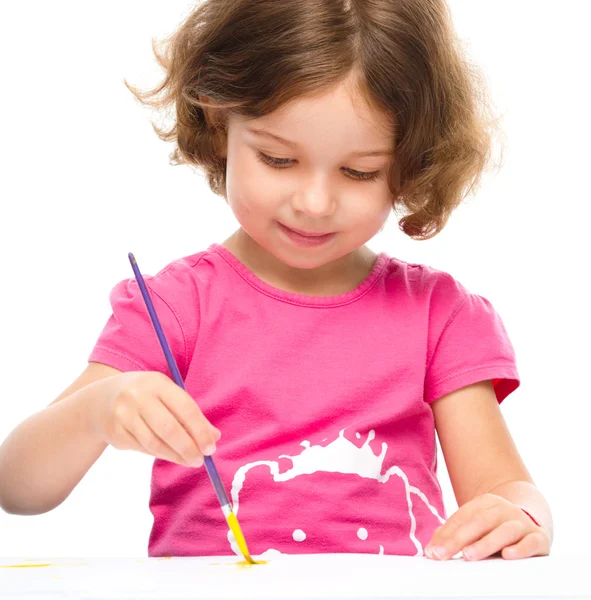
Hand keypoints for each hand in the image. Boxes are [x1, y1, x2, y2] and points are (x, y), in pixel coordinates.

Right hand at [89, 371, 220, 467]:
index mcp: (157, 382)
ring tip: (189, 461)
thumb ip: (189, 413)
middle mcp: (138, 397)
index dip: (200, 430)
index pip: (185, 408)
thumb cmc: (145, 396)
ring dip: (176, 456)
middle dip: (188, 447)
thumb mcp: (166, 394)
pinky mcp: (115, 433)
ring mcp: (124, 415)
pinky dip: (160, 454)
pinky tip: (170, 455)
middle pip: (169, 429)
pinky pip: (143, 449)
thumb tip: (214, 436)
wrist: (100, 400)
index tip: (211, 446)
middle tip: (201, 459)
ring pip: (155, 443)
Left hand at [424, 493, 550, 560]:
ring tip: (469, 555)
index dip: (446, 535)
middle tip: (443, 554)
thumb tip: (432, 549)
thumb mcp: (476, 527)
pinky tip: (508, 555)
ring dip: (485, 543)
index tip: (433, 552)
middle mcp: (504, 509)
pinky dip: (520, 549)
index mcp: (485, 503)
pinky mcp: (539, 538)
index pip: (462, 518)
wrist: (532, 522)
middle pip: (479, 522)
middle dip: (459, 539)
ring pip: (504, 530)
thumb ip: (454, 534)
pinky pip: (531, 542)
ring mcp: (522, 522)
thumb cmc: (496, 528)